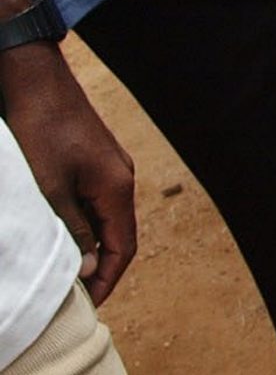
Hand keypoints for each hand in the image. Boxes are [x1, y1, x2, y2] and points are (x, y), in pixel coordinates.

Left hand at [1, 44, 135, 302]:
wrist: (37, 83)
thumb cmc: (42, 133)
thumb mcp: (51, 189)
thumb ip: (73, 229)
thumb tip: (90, 268)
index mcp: (117, 188)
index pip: (124, 247)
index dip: (109, 280)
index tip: (88, 306)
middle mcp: (122, 179)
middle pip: (119, 235)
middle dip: (100, 268)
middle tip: (72, 296)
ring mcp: (109, 168)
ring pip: (105, 219)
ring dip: (89, 246)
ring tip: (63, 270)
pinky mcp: (94, 160)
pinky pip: (94, 202)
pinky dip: (82, 225)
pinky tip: (59, 233)